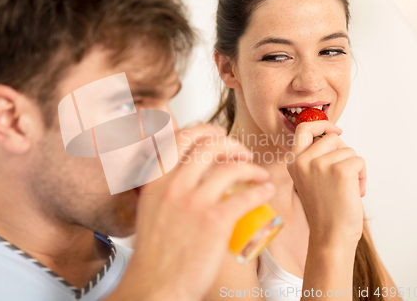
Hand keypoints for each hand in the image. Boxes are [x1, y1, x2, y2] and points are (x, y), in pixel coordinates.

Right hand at [108, 124, 274, 300]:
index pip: (180, 138)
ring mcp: (194, 202)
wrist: (155, 286)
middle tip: (242, 152)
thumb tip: (183, 171)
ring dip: (251, 166)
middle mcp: (173, 185)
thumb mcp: (150, 209)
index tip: (218, 134)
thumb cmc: (154, 253)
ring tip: (259, 173)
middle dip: (231, 143)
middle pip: (209, 145)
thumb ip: (164, 186)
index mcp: (156, 180)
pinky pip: (246, 195)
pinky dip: (261, 189)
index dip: (204, 130)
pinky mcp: (214, 221)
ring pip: (231, 167)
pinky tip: (266, 191)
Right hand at [287, 121, 365, 245]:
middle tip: (343, 176)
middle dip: (343, 153)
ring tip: (347, 188)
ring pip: (348, 150)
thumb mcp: (310, 180)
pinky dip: (363, 176)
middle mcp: (302, 161)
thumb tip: (334, 136)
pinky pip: (359, 160)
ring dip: (354, 167)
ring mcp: (319, 164)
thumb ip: (315, 158)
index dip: (322, 124)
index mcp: (293, 162)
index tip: (335, 131)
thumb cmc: (325, 211)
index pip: (303, 129)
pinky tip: (354, 192)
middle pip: (331, 138)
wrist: (330, 235)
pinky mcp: (339, 170)